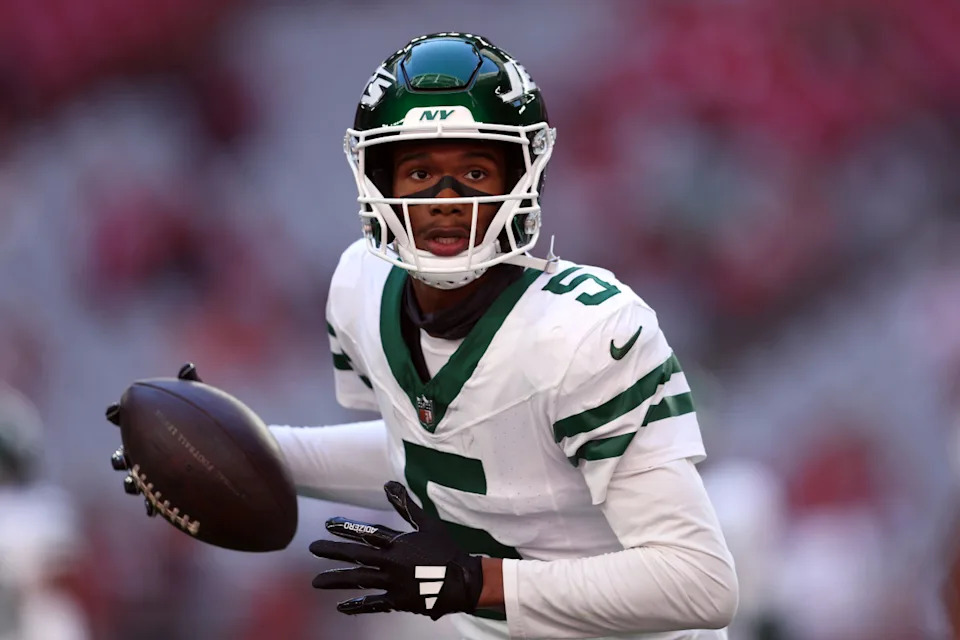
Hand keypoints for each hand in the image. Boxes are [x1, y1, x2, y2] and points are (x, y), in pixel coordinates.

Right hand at [105, 363, 201, 516]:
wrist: (228, 451)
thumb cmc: (209, 421)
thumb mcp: (202, 402)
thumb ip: (193, 386)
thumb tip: (187, 367)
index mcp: (149, 426)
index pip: (126, 418)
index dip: (117, 414)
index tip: (113, 412)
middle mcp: (146, 450)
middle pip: (123, 454)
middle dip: (120, 456)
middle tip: (121, 456)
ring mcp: (154, 474)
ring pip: (134, 481)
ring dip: (130, 483)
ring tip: (132, 484)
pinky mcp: (167, 494)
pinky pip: (155, 503)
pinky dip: (152, 506)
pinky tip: (154, 509)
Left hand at [310, 481, 482, 619]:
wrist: (463, 580)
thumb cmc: (446, 550)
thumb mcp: (427, 523)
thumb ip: (406, 505)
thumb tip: (388, 482)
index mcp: (399, 543)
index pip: (367, 533)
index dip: (347, 528)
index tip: (329, 524)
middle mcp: (392, 562)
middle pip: (357, 555)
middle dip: (332, 551)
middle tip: (312, 548)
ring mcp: (394, 583)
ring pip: (360, 580)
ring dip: (337, 579)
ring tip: (316, 581)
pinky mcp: (399, 600)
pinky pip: (374, 604)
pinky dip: (357, 605)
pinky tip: (341, 606)